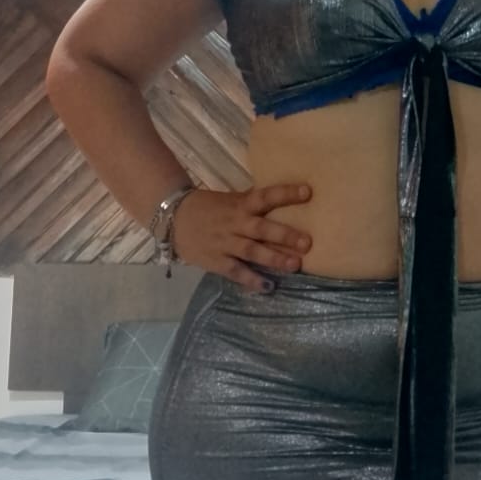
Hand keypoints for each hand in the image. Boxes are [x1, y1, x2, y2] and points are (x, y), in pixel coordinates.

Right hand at [172, 182, 312, 288]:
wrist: (173, 218)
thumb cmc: (209, 207)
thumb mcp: (232, 200)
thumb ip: (254, 203)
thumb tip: (285, 199)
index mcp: (241, 204)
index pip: (266, 196)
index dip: (285, 194)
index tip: (307, 192)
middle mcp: (235, 224)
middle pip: (262, 229)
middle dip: (285, 236)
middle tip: (307, 243)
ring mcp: (225, 243)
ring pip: (252, 252)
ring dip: (274, 259)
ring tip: (294, 265)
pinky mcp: (217, 261)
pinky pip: (236, 271)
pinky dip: (251, 280)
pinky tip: (268, 287)